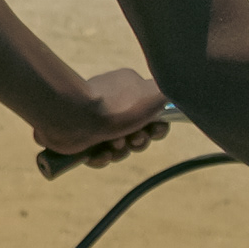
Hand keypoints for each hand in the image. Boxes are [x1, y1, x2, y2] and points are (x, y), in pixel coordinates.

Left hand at [31, 68, 171, 169]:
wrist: (76, 117)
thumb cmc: (118, 105)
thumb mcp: (154, 94)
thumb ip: (169, 94)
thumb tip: (173, 99)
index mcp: (128, 90)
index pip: (151, 114)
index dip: (158, 128)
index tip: (156, 130)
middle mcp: (112, 104)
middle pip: (136, 133)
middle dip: (139, 141)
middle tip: (134, 139)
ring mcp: (94, 122)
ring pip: (118, 147)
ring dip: (121, 151)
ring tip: (114, 144)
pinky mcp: (78, 139)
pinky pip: (97, 155)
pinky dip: (101, 158)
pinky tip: (101, 153)